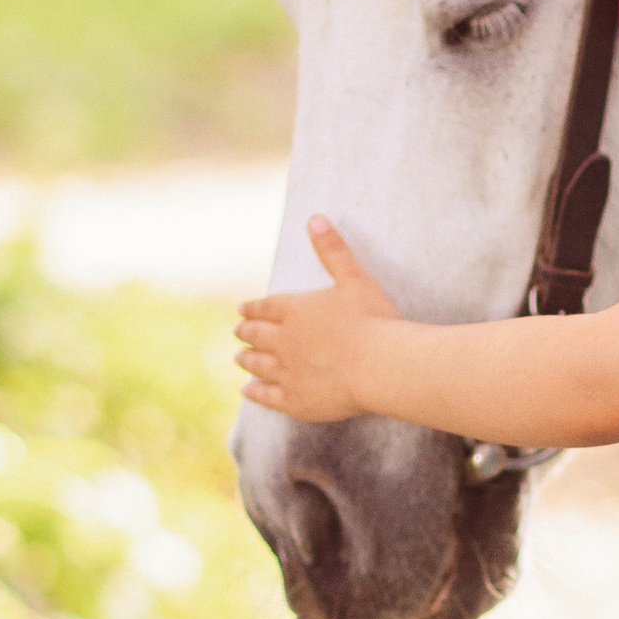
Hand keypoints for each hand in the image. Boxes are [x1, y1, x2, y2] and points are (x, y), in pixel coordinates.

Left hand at [235, 219, 400, 421]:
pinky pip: (267, 396)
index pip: (265, 307)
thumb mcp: (354, 278)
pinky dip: (255, 393)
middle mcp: (284, 341)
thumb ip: (333, 250)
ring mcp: (287, 372)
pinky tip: (247, 391)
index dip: (252, 308)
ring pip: (257, 365)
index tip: (241, 310)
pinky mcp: (295, 400)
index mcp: (296, 310)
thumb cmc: (373, 320)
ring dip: (246, 360)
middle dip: (245, 333)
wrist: (381, 365)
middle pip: (257, 336)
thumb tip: (315, 218)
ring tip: (239, 358)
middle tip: (238, 332)